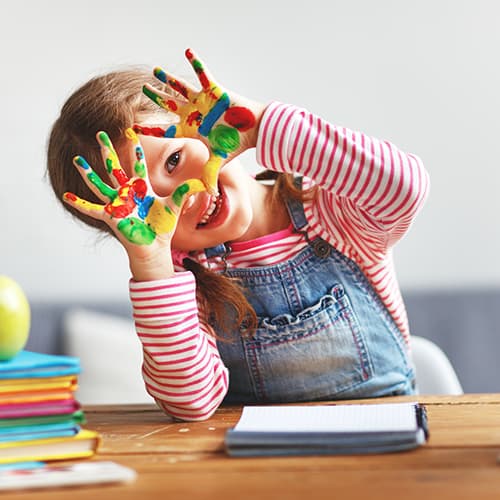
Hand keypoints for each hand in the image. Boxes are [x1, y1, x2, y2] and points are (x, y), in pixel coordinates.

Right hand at [63, 128, 204, 248]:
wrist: (155, 247)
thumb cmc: (162, 228)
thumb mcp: (175, 206)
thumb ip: (186, 192)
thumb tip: (204, 183)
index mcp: (142, 189)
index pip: (138, 164)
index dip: (135, 149)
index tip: (131, 132)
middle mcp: (127, 194)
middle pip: (115, 167)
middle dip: (108, 150)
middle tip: (100, 134)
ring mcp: (117, 204)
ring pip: (100, 184)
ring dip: (88, 172)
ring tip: (77, 160)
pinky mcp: (111, 216)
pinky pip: (92, 209)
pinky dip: (79, 203)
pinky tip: (67, 196)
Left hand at [138, 48, 264, 193]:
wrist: (254, 129)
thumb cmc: (236, 143)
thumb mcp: (219, 160)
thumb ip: (210, 174)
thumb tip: (209, 196)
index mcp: (191, 129)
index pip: (165, 130)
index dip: (149, 129)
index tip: (132, 129)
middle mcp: (193, 113)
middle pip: (168, 105)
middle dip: (156, 98)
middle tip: (143, 90)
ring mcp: (202, 100)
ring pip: (180, 88)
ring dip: (168, 79)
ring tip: (155, 71)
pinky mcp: (214, 89)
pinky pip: (203, 73)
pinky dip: (196, 62)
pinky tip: (187, 51)